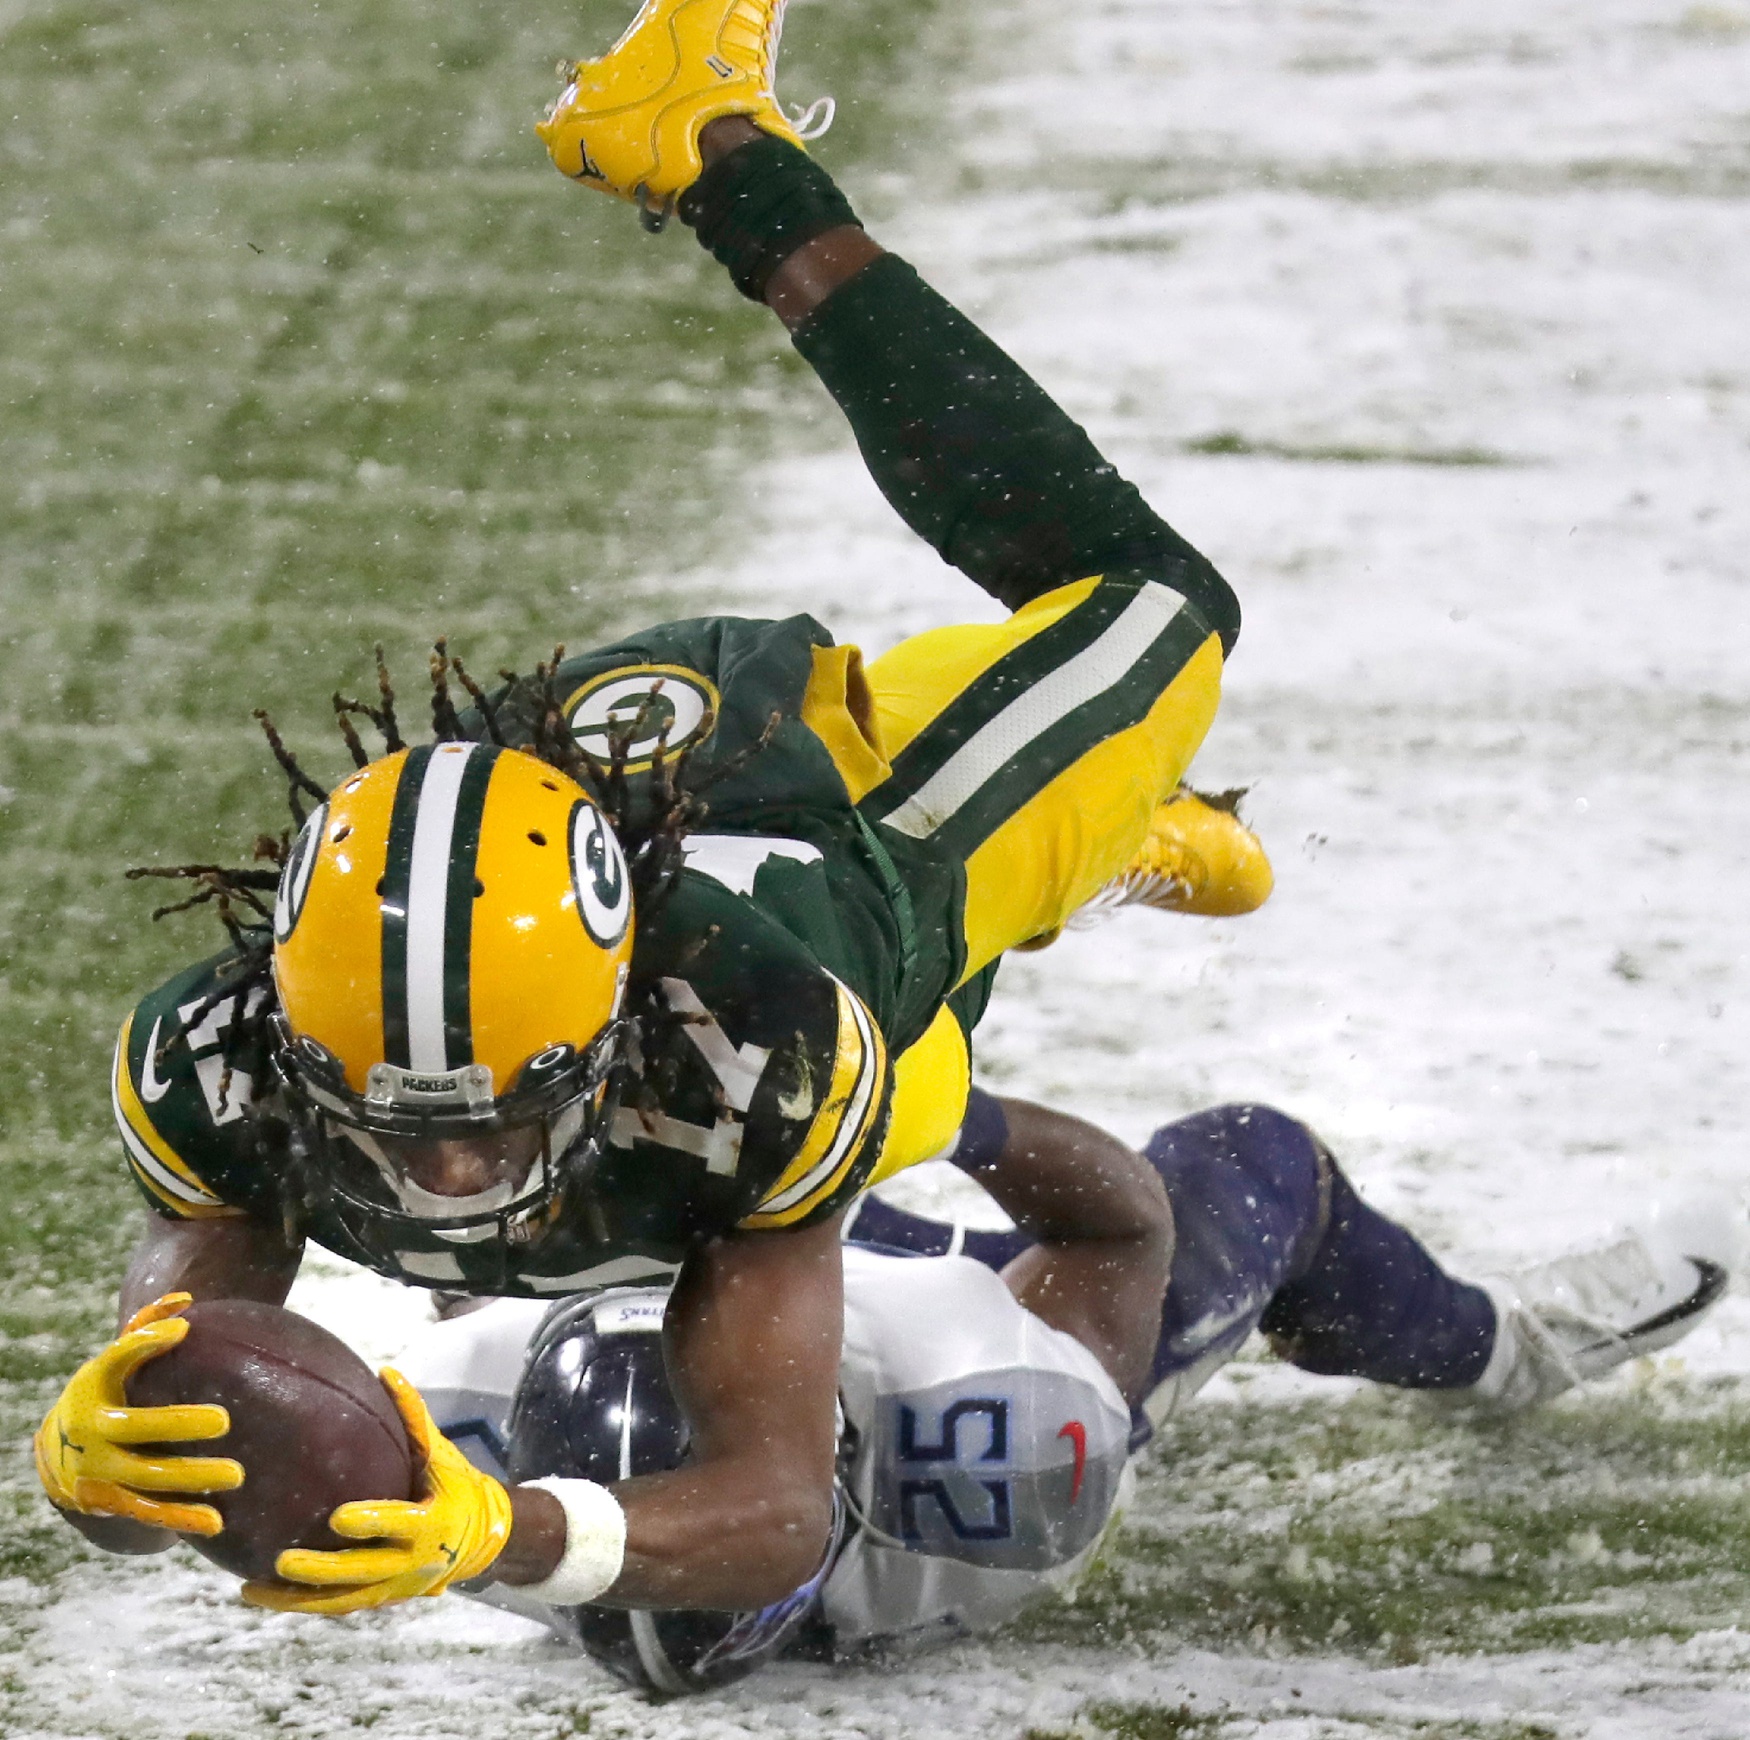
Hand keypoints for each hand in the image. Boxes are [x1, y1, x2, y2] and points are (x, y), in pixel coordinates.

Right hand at [34, 1292, 242, 1535]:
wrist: (59, 1453)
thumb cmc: (106, 1392)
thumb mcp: (114, 1359)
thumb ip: (146, 1326)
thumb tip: (186, 1301)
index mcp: (93, 1387)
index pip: (117, 1359)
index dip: (145, 1343)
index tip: (183, 1331)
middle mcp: (91, 1431)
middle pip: (134, 1428)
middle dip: (176, 1425)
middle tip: (225, 1421)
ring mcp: (99, 1471)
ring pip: (146, 1477)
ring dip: (190, 1478)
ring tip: (235, 1475)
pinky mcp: (111, 1503)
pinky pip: (148, 1512)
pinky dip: (180, 1518)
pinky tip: (216, 1521)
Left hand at [241, 1368, 511, 1615]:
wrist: (480, 1538)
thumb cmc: (455, 1484)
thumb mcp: (441, 1452)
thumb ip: (413, 1415)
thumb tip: (385, 1370)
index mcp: (432, 1523)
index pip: (398, 1523)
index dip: (371, 1521)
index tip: (337, 1518)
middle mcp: (413, 1563)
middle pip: (362, 1572)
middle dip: (322, 1570)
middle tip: (282, 1561)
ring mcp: (395, 1588)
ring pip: (343, 1600)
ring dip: (297, 1600)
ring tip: (252, 1590)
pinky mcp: (382, 1600)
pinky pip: (340, 1606)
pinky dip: (304, 1604)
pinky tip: (266, 1596)